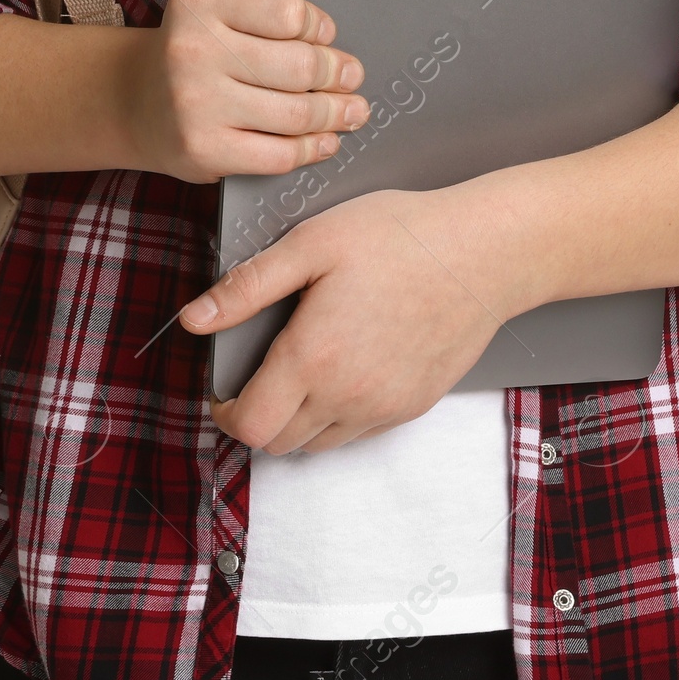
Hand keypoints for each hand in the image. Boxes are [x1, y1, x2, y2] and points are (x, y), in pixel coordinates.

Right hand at [126, 0, 370, 184]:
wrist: (136, 102)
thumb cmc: (190, 39)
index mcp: (200, 1)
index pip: (287, 12)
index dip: (318, 25)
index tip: (328, 34)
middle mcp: (193, 50)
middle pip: (298, 66)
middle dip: (336, 73)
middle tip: (352, 75)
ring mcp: (197, 105)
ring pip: (294, 113)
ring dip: (334, 114)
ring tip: (352, 109)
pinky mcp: (204, 151)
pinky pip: (277, 155)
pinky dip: (311, 149)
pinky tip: (326, 140)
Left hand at [178, 185, 512, 453]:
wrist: (484, 252)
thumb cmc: (400, 237)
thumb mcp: (312, 243)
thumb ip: (248, 286)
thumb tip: (194, 318)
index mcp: (312, 359)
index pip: (250, 425)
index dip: (225, 412)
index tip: (222, 389)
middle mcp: (346, 398)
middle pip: (280, 443)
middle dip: (258, 416)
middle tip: (257, 375)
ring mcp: (383, 409)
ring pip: (319, 443)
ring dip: (298, 420)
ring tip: (301, 367)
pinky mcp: (412, 407)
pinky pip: (359, 431)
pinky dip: (338, 414)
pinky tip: (346, 366)